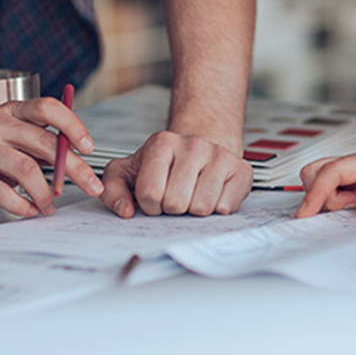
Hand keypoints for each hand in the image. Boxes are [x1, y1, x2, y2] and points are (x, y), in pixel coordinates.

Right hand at [0, 98, 103, 216]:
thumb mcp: (8, 135)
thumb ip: (37, 141)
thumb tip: (78, 156)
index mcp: (11, 111)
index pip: (47, 108)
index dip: (72, 125)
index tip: (89, 146)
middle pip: (45, 143)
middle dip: (74, 168)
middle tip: (90, 186)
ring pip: (25, 169)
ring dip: (46, 192)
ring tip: (50, 205)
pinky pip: (0, 190)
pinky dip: (20, 204)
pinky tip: (27, 210)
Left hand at [101, 131, 252, 217]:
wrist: (201, 148)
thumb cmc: (164, 165)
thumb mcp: (129, 172)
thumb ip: (113, 190)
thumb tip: (125, 211)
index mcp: (161, 143)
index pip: (149, 193)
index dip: (149, 205)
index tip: (154, 197)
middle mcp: (193, 145)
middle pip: (176, 204)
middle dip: (172, 209)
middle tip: (175, 196)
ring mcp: (220, 156)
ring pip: (201, 208)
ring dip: (193, 210)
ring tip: (192, 194)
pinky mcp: (242, 171)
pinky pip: (225, 208)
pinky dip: (216, 210)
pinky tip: (211, 194)